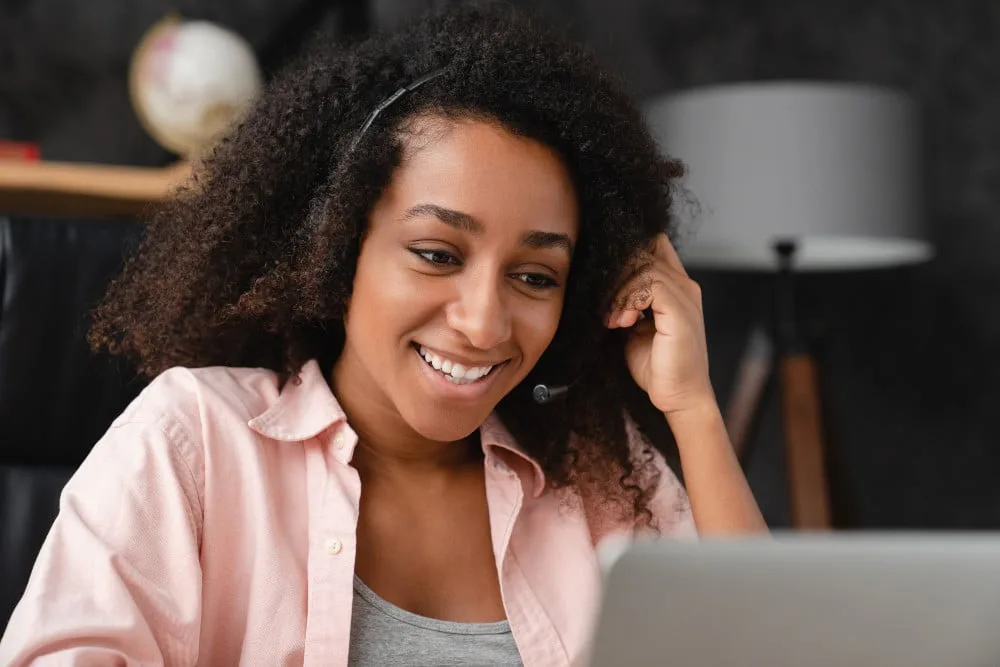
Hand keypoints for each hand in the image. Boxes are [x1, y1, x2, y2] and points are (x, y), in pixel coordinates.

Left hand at [606, 233, 713, 415]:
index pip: (652, 244)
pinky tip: (622, 323)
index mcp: (675, 286)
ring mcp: (685, 296)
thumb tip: (599, 285)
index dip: (625, 254)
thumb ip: (626, 301)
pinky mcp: (680, 311)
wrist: (679, 397)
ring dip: (618, 292)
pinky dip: (628, 301)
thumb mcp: (634, 326)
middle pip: (643, 251)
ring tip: (613, 320)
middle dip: (615, 275)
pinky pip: (649, 284)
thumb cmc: (656, 366)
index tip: (603, 282)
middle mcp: (684, 285)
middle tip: (606, 308)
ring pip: (642, 265)